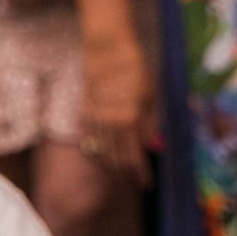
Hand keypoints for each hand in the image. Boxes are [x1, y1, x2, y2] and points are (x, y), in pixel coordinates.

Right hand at [81, 34, 156, 185]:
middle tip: (135, 175)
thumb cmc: (136, 69)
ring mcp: (93, 119)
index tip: (147, 185)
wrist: (108, 50)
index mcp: (130, 120)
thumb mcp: (151, 95)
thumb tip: (154, 147)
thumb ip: (151, 123)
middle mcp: (110, 124)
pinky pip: (86, 140)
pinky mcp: (82, 112)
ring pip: (100, 153)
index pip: (135, 157)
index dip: (140, 174)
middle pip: (116, 159)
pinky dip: (95, 150)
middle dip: (126, 171)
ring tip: (121, 168)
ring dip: (111, 163)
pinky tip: (102, 153)